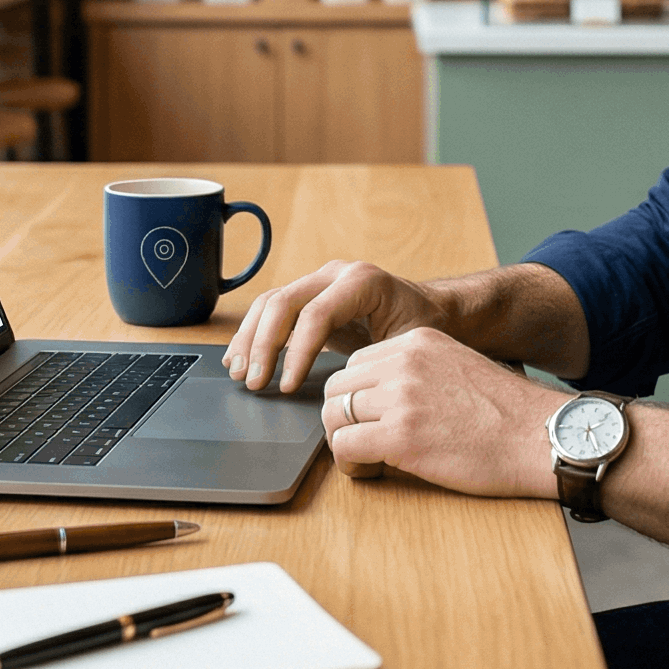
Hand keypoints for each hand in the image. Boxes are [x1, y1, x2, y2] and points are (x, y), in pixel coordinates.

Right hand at [224, 259, 449, 392]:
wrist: (429, 309)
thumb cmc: (422, 329)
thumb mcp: (408, 345)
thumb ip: (376, 361)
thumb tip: (342, 394)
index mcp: (363, 282)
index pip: (316, 314)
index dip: (297, 353)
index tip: (286, 387)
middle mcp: (335, 274)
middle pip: (284, 303)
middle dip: (264, 346)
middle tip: (255, 383)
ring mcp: (318, 281)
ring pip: (270, 302)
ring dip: (250, 339)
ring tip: (239, 374)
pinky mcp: (308, 295)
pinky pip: (272, 308)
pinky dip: (253, 333)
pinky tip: (239, 358)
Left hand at [321, 327, 566, 499]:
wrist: (540, 438)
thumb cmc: (508, 415)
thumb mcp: (458, 367)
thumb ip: (418, 373)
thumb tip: (379, 399)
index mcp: (418, 341)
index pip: (356, 363)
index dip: (358, 396)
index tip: (372, 418)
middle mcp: (405, 361)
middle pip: (338, 386)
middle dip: (344, 417)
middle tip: (365, 441)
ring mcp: (401, 397)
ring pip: (334, 415)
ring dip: (345, 440)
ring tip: (369, 457)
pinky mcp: (401, 436)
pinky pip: (344, 446)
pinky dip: (351, 463)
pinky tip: (373, 470)